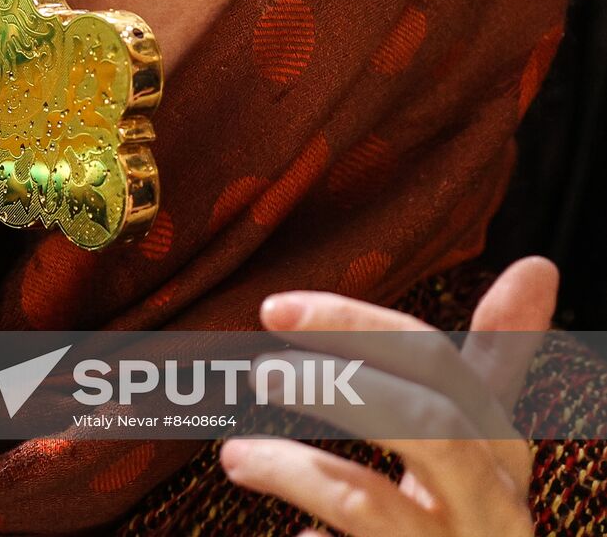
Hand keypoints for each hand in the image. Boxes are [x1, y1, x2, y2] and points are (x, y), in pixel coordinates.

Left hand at [221, 256, 557, 535]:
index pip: (435, 362)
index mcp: (499, 449)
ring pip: (370, 507)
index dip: (354, 327)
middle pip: (424, 425)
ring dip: (295, 471)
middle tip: (260, 372)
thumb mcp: (480, 434)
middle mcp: (492, 504)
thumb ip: (496, 356)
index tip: (274, 307)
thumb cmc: (465, 509)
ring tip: (236, 455)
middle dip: (337, 388)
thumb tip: (539, 265)